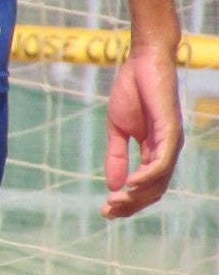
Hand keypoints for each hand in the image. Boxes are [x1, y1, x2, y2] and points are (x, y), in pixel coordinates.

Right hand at [102, 41, 182, 218]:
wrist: (143, 62)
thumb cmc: (132, 92)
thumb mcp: (117, 130)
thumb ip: (116, 156)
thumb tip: (112, 186)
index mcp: (154, 151)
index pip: (145, 186)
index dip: (127, 202)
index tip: (104, 211)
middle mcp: (167, 151)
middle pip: (154, 190)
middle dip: (131, 205)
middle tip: (107, 212)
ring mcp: (171, 142)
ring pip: (160, 180)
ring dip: (137, 195)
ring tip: (114, 201)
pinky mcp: (170, 131)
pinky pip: (162, 161)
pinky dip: (147, 176)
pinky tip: (130, 184)